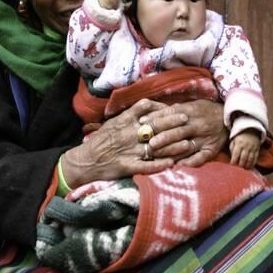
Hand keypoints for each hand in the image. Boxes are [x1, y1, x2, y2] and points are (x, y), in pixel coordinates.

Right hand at [62, 98, 187, 187]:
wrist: (85, 160)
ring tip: (187, 143)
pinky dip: (159, 165)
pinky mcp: (127, 166)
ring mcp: (129, 150)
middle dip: (173, 121)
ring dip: (172, 145)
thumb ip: (129, 115)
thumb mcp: (112, 122)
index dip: (162, 107)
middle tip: (186, 119)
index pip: (146, 108)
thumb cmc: (99, 141)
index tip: (174, 107)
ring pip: (155, 145)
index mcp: (123, 120)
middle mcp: (128, 133)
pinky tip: (172, 164)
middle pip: (155, 124)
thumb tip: (146, 107)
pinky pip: (146, 165)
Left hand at [140, 99, 227, 166]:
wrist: (230, 118)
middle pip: (177, 131)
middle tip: (150, 143)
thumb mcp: (191, 105)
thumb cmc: (205, 111)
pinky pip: (199, 158)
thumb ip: (174, 109)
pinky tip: (177, 167)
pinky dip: (189, 163)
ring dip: (171, 152)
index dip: (155, 119)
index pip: (170, 114)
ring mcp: (204, 138)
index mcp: (190, 111)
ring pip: (186, 146)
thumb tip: (152, 113)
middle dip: (162, 137)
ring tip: (158, 157)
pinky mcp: (211, 150)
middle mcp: (196, 125)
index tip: (142, 123)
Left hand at [229, 129, 259, 168]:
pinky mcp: (257, 150)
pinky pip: (255, 158)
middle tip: (238, 169)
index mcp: (239, 144)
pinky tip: (249, 167)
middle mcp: (246, 147)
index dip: (234, 161)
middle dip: (240, 165)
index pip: (236, 154)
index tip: (232, 166)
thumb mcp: (233, 140)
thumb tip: (232, 158)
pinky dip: (252, 164)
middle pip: (243, 158)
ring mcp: (253, 149)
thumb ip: (232, 148)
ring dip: (247, 166)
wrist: (251, 131)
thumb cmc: (239, 137)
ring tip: (243, 169)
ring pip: (250, 159)